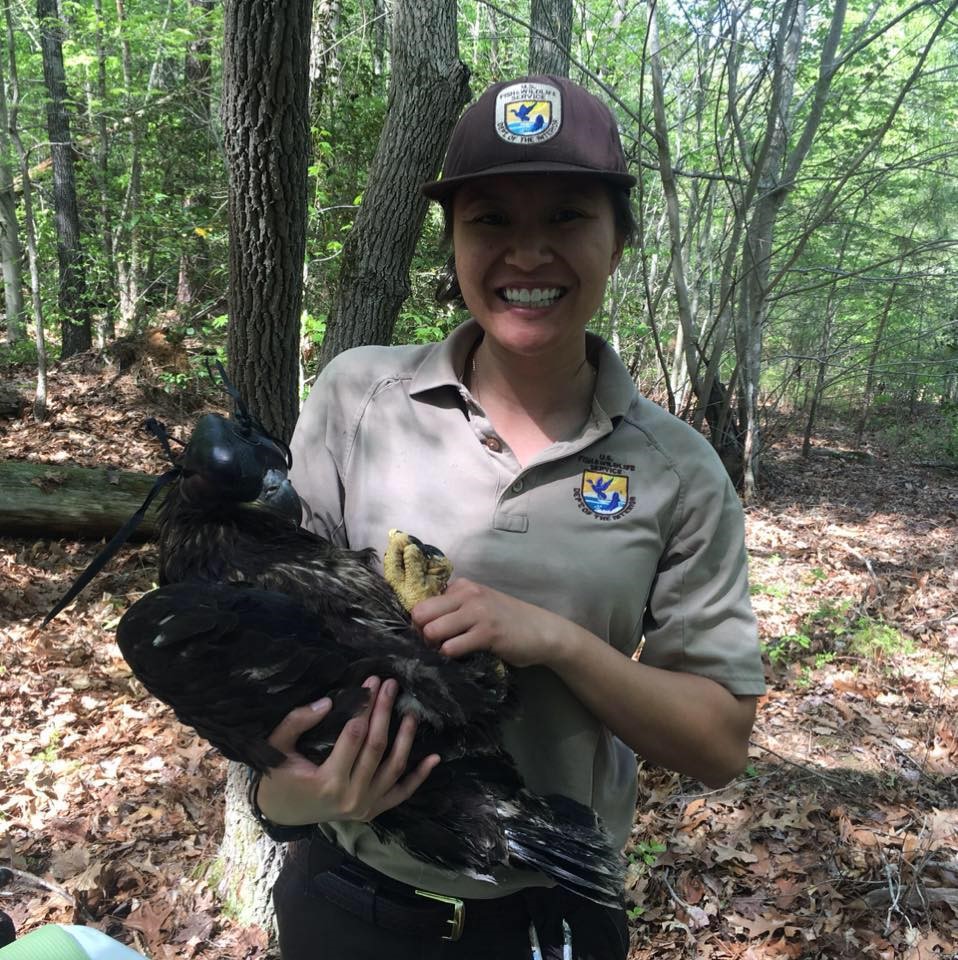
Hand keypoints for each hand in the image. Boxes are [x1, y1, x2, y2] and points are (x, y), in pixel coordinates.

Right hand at [255, 676, 438, 826]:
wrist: (281, 815)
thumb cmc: (277, 778)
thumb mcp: (277, 748)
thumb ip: (297, 722)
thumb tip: (327, 702)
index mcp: (328, 781)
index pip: (354, 734)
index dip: (365, 705)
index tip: (371, 681)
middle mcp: (351, 797)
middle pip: (377, 747)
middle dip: (385, 712)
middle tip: (391, 685)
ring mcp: (365, 807)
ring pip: (394, 768)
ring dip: (406, 738)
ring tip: (411, 712)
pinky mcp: (373, 811)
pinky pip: (401, 793)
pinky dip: (419, 777)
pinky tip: (434, 758)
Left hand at [410, 578, 567, 667]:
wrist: (543, 631)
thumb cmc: (507, 620)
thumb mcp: (479, 605)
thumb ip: (455, 607)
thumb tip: (422, 623)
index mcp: (463, 586)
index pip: (422, 601)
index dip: (420, 622)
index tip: (430, 635)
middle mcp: (467, 594)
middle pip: (420, 614)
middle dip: (421, 635)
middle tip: (434, 647)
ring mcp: (478, 613)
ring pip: (432, 630)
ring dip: (434, 647)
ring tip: (447, 653)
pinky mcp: (487, 633)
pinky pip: (452, 647)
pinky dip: (450, 656)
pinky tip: (461, 658)